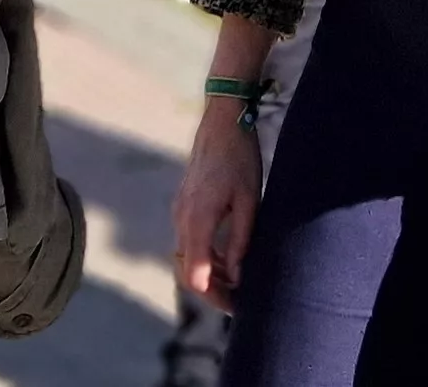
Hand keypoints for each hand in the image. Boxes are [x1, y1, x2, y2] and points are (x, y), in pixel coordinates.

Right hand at [171, 108, 262, 311]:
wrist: (221, 122)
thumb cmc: (240, 158)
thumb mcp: (249, 200)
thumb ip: (240, 240)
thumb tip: (238, 276)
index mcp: (197, 220)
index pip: (195, 274)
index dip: (214, 295)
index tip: (236, 305)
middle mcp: (182, 219)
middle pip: (188, 271)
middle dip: (212, 290)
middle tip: (240, 300)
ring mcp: (179, 212)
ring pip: (187, 257)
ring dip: (209, 274)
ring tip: (238, 281)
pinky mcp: (182, 206)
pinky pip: (188, 242)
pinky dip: (205, 257)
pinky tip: (228, 258)